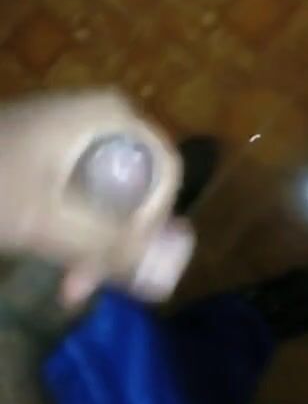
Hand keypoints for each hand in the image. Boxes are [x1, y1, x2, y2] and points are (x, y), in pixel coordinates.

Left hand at [0, 90, 193, 305]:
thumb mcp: (45, 220)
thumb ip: (107, 247)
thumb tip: (164, 275)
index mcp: (111, 117)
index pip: (165, 171)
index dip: (156, 221)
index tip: (127, 260)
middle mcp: (105, 119)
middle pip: (140, 186)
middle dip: (122, 242)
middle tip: (93, 284)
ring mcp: (81, 134)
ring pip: (114, 197)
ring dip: (99, 245)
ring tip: (71, 286)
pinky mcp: (58, 152)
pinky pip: (89, 194)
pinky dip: (79, 230)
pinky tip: (59, 262)